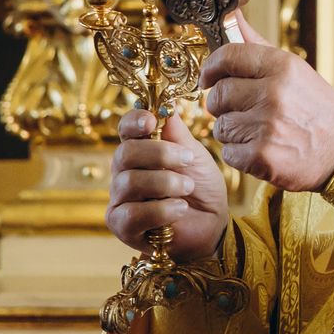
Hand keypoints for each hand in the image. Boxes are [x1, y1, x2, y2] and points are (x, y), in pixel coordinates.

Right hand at [106, 107, 229, 261]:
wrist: (213, 225)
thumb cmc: (201, 188)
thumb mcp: (195, 156)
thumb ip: (178, 135)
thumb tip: (166, 107)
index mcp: (139, 151)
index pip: (125, 129)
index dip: (134, 121)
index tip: (151, 121)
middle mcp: (124, 173)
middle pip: (125, 153)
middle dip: (159, 154)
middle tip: (187, 160)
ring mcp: (120, 200)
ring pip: (129, 182)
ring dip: (165, 183)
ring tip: (188, 188)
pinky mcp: (122, 226)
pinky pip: (131, 214)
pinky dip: (161, 210)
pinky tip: (180, 209)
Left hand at [201, 14, 333, 191]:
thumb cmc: (319, 109)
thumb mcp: (296, 70)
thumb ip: (258, 45)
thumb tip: (232, 16)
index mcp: (282, 66)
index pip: (228, 56)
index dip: (211, 67)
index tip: (207, 77)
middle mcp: (273, 93)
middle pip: (218, 94)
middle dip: (222, 104)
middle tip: (240, 110)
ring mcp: (267, 126)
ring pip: (221, 126)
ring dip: (232, 131)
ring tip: (257, 131)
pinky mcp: (262, 156)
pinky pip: (229, 153)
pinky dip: (240, 154)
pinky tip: (261, 149)